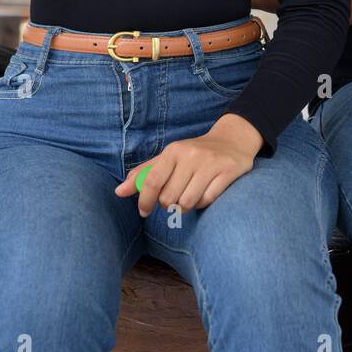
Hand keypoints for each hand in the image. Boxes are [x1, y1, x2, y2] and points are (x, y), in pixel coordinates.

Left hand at [114, 116, 262, 215]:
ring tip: (190, 195)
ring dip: (186, 206)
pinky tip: (205, 193)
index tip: (144, 212)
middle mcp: (191, 155)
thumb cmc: (194, 153)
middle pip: (169, 197)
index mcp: (173, 151)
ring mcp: (210, 164)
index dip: (145, 201)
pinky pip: (207, 200)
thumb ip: (144, 174)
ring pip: (188, 202)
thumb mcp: (169, 157)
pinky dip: (203, 203)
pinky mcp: (228, 172)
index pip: (152, 181)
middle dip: (169, 204)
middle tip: (175, 197)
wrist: (232, 139)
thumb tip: (119, 192)